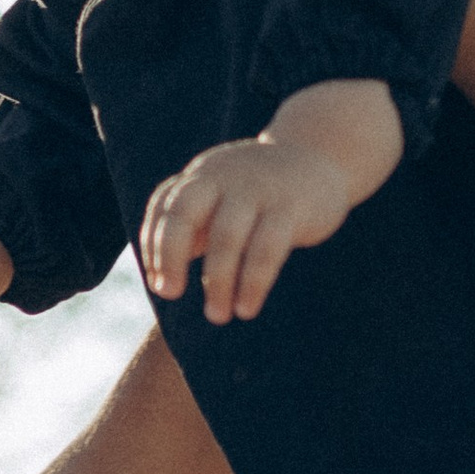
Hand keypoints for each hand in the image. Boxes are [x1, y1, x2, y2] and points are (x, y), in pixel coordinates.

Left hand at [139, 78, 403, 324]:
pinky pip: (267, 250)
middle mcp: (225, 177)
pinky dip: (253, 283)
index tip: (159, 283)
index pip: (164, 205)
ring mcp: (258, 190)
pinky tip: (246, 308)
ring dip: (217, 282)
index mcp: (203, 175)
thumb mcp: (222, 197)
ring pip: (227, 237)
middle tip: (169, 293)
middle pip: (184, 212)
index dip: (154, 245)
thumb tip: (160, 278)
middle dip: (170, 255)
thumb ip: (191, 227)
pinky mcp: (291, 208)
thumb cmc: (261, 190)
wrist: (320, 157)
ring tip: (217, 316)